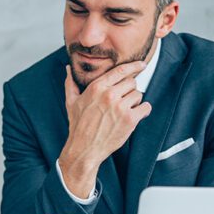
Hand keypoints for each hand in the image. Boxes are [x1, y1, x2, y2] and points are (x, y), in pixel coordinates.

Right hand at [59, 61, 151, 197]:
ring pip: (138, 95)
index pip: (120, 70)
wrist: (84, 148)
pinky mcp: (129, 120)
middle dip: (129, 90)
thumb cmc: (78, 126)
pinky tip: (135, 115)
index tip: (141, 65)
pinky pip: (145, 108)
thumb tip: (68, 69)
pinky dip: (143, 111)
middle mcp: (109, 95)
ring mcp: (120, 107)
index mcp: (96, 88)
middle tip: (122, 100)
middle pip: (131, 82)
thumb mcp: (71, 102)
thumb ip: (71, 83)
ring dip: (134, 102)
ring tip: (123, 111)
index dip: (134, 66)